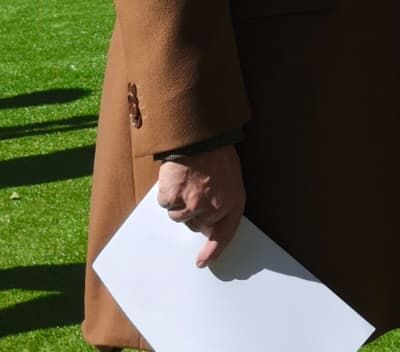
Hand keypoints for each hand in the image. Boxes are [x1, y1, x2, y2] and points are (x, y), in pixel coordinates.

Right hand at [156, 145, 245, 267]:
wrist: (201, 137)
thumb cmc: (218, 154)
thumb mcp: (231, 178)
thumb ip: (222, 202)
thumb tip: (208, 224)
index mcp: (233, 202)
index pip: (225, 234)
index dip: (214, 250)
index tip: (203, 261)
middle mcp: (213, 208)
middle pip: (196, 224)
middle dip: (194, 212)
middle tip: (196, 189)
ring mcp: (191, 205)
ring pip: (179, 216)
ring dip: (179, 202)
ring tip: (188, 179)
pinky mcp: (172, 199)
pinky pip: (166, 204)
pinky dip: (168, 193)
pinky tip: (177, 177)